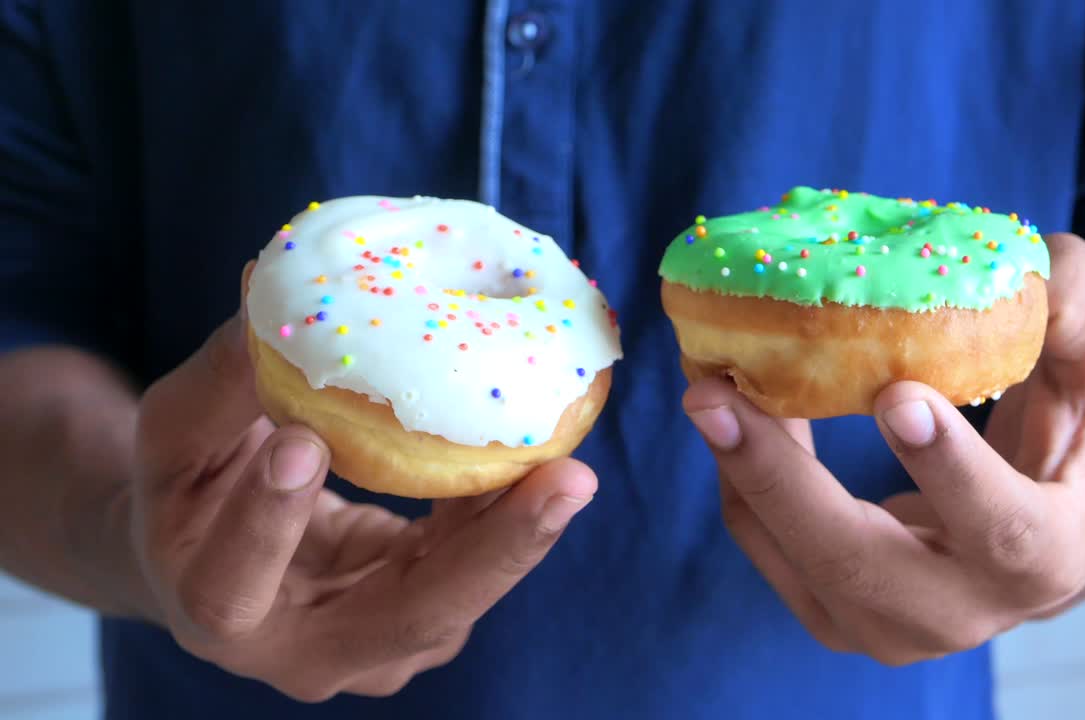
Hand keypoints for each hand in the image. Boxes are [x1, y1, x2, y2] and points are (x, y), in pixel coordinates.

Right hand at [130, 285, 594, 699]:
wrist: (215, 554)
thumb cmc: (189, 489)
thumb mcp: (177, 434)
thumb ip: (219, 382)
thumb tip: (270, 289)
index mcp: (213, 612)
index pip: (232, 588)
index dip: (269, 522)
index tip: (302, 441)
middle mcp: (304, 653)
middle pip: (407, 619)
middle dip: (490, 552)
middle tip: (563, 480)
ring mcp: (377, 649)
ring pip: (462, 599)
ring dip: (520, 533)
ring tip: (573, 471)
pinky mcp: (424, 622)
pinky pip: (475, 565)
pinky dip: (510, 513)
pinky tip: (549, 456)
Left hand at [683, 234, 1084, 663]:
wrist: (1055, 512)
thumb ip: (1078, 307)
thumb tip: (1018, 265)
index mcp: (1050, 555)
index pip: (1005, 529)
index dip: (950, 469)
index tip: (894, 395)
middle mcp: (966, 611)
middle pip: (860, 563)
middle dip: (780, 479)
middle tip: (713, 394)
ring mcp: (891, 626)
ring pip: (797, 559)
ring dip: (742, 470)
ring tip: (706, 385)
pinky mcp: (834, 610)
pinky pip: (769, 546)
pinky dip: (741, 476)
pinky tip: (731, 406)